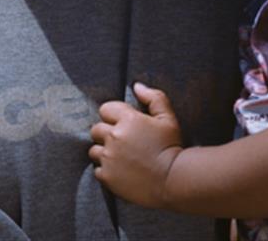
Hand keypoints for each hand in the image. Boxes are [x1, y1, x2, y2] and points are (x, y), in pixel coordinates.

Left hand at [88, 82, 183, 208]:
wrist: (174, 181)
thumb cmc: (172, 147)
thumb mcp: (168, 119)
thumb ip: (153, 98)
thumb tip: (137, 86)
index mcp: (127, 119)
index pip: (105, 109)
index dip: (114, 116)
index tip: (124, 125)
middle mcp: (114, 136)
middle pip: (96, 130)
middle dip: (106, 134)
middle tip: (122, 143)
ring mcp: (108, 157)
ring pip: (94, 150)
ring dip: (103, 152)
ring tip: (119, 158)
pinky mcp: (107, 176)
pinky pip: (97, 170)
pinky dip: (106, 170)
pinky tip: (120, 172)